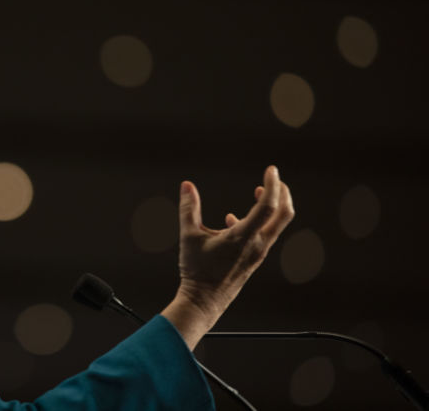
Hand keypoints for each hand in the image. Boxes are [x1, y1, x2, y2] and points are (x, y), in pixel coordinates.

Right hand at [175, 165, 294, 322]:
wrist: (204, 301)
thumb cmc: (197, 270)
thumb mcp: (189, 236)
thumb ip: (189, 208)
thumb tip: (186, 185)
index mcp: (243, 237)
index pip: (267, 206)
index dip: (273, 185)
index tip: (271, 169)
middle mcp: (257, 245)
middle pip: (284, 214)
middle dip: (283, 193)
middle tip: (274, 177)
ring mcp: (258, 253)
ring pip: (276, 225)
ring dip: (272, 206)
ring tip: (261, 191)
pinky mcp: (253, 259)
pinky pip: (264, 235)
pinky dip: (258, 220)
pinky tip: (233, 219)